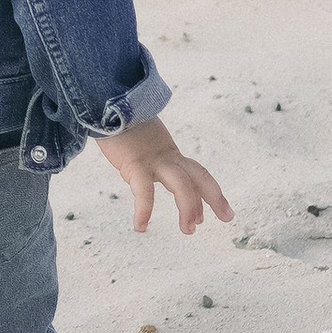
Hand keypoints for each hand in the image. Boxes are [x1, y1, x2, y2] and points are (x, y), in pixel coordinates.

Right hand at [93, 115, 232, 236]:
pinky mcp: (134, 164)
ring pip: (181, 185)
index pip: (196, 173)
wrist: (105, 102)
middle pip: (199, 176)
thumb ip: (147, 155)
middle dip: (215, 197)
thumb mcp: (140, 141)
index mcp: (168, 152)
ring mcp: (152, 160)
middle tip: (227, 217)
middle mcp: (166, 156)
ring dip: (188, 208)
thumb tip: (144, 170)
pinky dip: (144, 211)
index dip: (208, 192)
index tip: (214, 211)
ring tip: (189, 230)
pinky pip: (144, 192)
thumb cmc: (117, 123)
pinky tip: (141, 227)